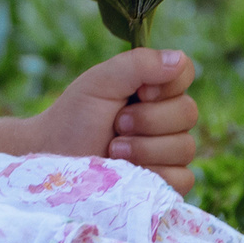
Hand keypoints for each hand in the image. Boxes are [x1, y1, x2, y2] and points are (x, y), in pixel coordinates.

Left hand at [33, 47, 200, 193]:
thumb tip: (179, 58)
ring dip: (144, 148)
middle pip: (188, 112)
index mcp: (155, 88)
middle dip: (147, 120)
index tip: (138, 92)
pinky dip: (154, 174)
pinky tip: (128, 171)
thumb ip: (138, 64)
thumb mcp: (101, 82)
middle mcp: (168, 118)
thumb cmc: (75, 117)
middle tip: (116, 124)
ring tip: (114, 150)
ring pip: (185, 147)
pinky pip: (183, 178)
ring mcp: (170, 152)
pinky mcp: (168, 184)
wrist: (55, 157)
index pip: (185, 72)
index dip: (165, 85)